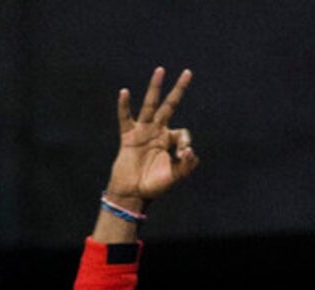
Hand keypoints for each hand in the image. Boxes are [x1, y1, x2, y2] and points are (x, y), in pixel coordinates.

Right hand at [106, 67, 197, 206]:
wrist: (132, 194)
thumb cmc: (153, 187)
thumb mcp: (174, 177)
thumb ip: (185, 166)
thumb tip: (191, 151)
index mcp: (168, 141)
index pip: (182, 133)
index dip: (185, 142)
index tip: (184, 155)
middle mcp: (157, 132)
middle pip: (169, 106)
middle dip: (178, 90)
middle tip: (188, 72)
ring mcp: (142, 132)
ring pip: (150, 105)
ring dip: (155, 88)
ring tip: (160, 70)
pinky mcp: (128, 137)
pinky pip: (125, 118)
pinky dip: (124, 106)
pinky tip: (124, 93)